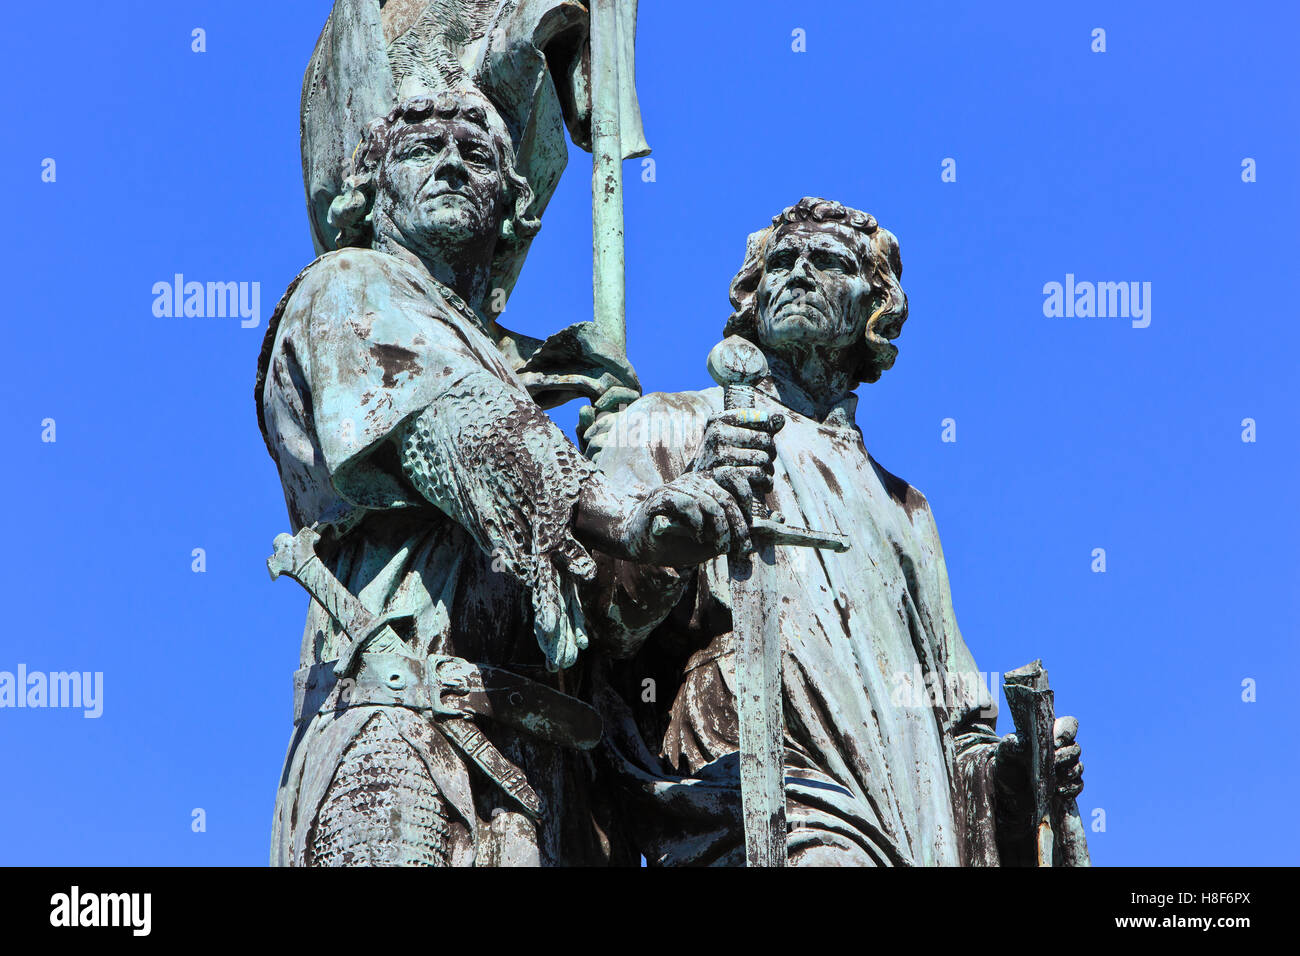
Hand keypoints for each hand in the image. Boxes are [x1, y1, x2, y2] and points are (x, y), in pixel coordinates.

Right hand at [622, 472, 752, 565]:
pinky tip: (696, 537)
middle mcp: (695, 481)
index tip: (749, 525)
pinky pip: (687, 506)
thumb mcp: (716, 537)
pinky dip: (696, 524)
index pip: (734, 477)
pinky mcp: (661, 497)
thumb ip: (741, 529)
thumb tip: (778, 519)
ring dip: (719, 530)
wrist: (642, 543)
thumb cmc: (680, 540)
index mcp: (708, 484)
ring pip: (710, 504)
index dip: (746, 498)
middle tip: (739, 549)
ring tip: (717, 547)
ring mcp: (678, 487)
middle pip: (726, 498)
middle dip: (738, 527)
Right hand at [688, 408, 784, 514]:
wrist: (696, 486)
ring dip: (769, 468)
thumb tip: (780, 418)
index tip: (763, 440)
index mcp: (718, 419)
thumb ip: (758, 426)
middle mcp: (716, 433)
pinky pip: (758, 473)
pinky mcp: (724, 473)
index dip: (768, 431)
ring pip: (763, 457)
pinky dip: (766, 480)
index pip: (762, 418)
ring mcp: (718, 453)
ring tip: (765, 472)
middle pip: (765, 439)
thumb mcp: (733, 437)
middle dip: (771, 451)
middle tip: (767, 459)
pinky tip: (764, 483)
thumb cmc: (721, 458)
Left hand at [996, 716, 1083, 800]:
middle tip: (1051, 763)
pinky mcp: (1069, 785)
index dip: (1067, 732)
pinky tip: (1057, 791)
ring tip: (1053, 779)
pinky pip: (1078, 785)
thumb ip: (1009, 744)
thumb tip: (1023, 742)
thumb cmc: (1008, 764)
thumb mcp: (1003, 752)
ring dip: (1067, 774)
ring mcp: (1067, 767)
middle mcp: (1062, 749)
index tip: (1055, 742)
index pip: (1069, 725)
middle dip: (1065, 756)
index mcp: (1050, 734)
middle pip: (1076, 749)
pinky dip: (1070, 789)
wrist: (1009, 789)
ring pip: (1078, 767)